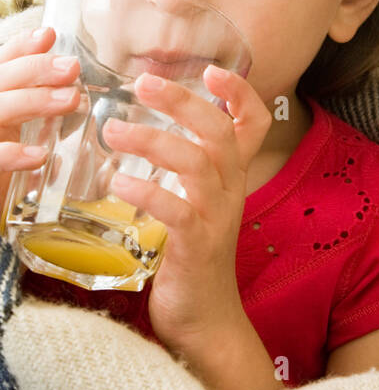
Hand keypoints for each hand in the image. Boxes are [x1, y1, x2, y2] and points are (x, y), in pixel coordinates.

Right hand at [0, 24, 81, 219]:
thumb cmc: (5, 161)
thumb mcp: (20, 126)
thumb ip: (35, 97)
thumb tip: (67, 73)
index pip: (0, 62)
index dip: (21, 46)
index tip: (49, 35)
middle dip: (35, 69)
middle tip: (72, 67)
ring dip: (33, 102)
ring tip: (70, 99)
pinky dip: (13, 154)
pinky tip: (40, 156)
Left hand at [103, 65, 272, 348]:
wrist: (206, 320)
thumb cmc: (191, 257)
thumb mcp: (196, 204)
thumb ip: (184, 170)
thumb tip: (141, 129)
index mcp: (232, 177)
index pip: (254, 124)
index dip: (240, 94)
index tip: (213, 70)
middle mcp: (230, 191)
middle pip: (219, 132)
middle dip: (183, 101)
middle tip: (143, 82)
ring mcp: (217, 219)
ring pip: (196, 163)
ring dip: (153, 140)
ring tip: (113, 130)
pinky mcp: (197, 247)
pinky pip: (177, 210)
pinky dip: (147, 191)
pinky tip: (118, 182)